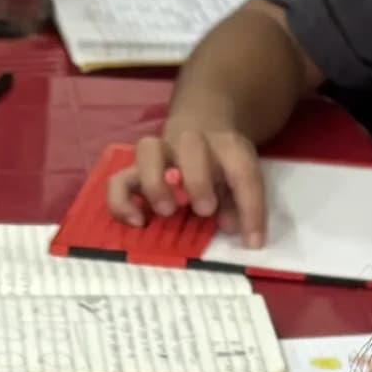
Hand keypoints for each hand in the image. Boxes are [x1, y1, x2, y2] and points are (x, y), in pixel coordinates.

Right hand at [108, 123, 269, 246]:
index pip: (242, 171)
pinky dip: (122, 201)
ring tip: (166, 212)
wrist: (199, 129)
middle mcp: (191, 141)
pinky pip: (118, 179)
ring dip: (155, 182)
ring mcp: (160, 151)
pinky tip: (137, 222)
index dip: (251, 208)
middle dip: (197, 180)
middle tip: (204, 211)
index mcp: (226, 144)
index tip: (252, 242)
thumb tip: (230, 226)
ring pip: (148, 150)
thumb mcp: (240, 178)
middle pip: (191, 146)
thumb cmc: (221, 165)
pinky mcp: (135, 168)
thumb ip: (240, 203)